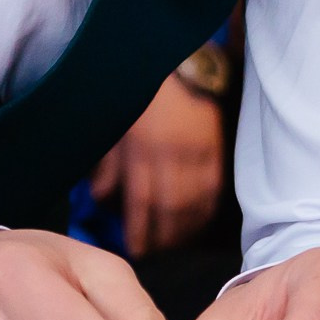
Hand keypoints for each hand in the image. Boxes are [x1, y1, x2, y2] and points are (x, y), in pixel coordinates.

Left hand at [91, 73, 224, 255]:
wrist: (177, 66)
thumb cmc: (138, 98)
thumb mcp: (113, 127)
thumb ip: (107, 166)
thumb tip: (103, 201)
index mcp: (142, 149)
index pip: (141, 201)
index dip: (140, 231)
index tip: (137, 250)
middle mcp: (172, 154)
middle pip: (170, 208)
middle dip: (163, 237)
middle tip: (156, 253)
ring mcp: (198, 152)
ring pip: (195, 203)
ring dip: (185, 230)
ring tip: (175, 245)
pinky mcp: (216, 149)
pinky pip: (213, 190)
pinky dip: (206, 212)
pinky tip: (197, 225)